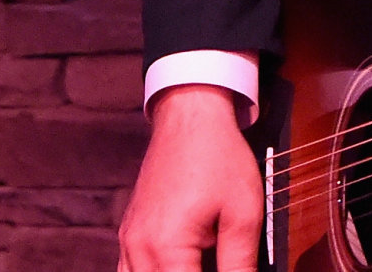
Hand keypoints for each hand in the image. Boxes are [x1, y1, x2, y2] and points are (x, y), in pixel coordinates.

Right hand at [119, 85, 261, 271]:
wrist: (190, 114)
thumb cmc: (218, 157)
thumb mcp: (243, 216)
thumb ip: (241, 266)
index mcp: (167, 247)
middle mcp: (138, 247)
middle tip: (220, 264)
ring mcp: (129, 239)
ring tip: (200, 264)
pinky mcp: (130, 231)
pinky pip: (128, 271)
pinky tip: (175, 268)